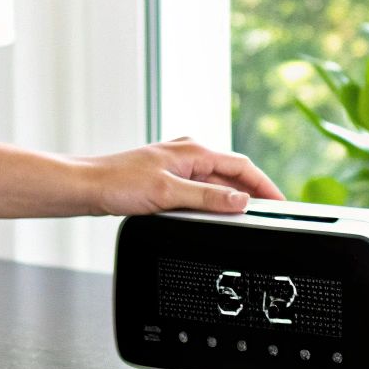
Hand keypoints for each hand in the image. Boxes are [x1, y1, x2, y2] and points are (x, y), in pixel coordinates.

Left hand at [81, 138, 284, 215]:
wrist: (87, 187)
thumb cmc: (118, 184)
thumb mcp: (169, 193)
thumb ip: (208, 197)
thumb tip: (239, 200)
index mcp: (193, 151)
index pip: (241, 166)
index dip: (264, 185)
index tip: (280, 202)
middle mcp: (188, 154)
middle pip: (231, 173)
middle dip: (251, 192)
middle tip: (269, 214)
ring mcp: (178, 166)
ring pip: (216, 182)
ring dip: (231, 197)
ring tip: (246, 217)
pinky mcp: (167, 179)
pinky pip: (200, 189)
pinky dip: (213, 201)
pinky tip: (214, 215)